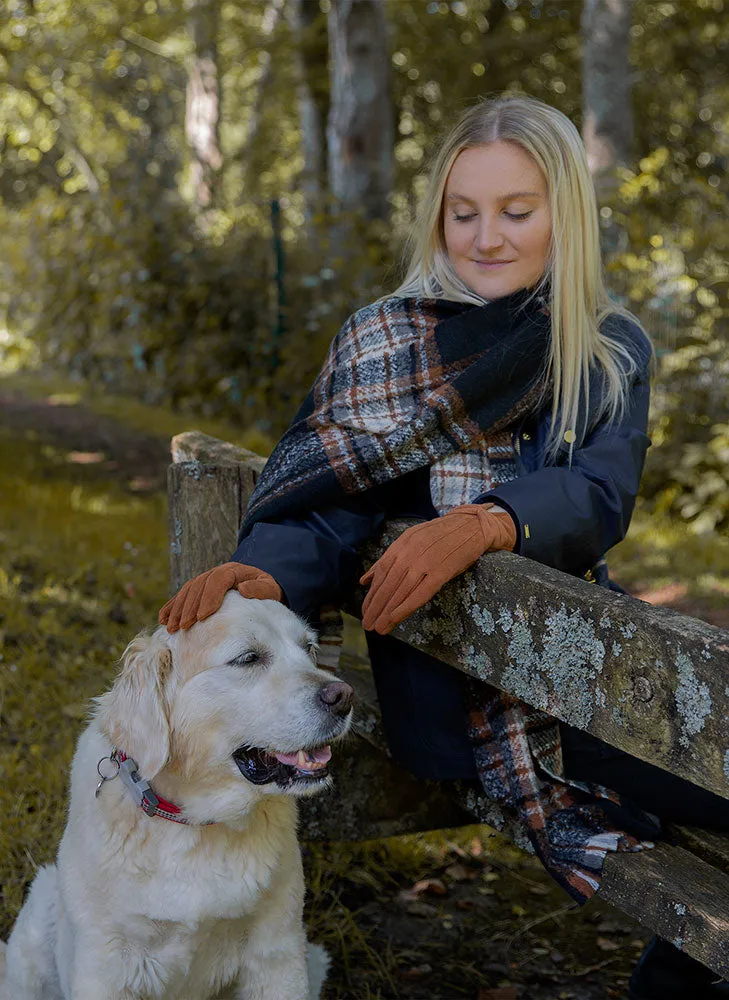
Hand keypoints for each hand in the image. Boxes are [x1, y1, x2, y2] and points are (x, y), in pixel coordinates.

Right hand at [159, 562, 282, 632]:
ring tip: (172, 628)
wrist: (263, 588)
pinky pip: (182, 595)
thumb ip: (260, 589)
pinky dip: (171, 606)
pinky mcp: (200, 589)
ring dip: (178, 609)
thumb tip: (243, 588)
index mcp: (234, 570)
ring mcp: (207, 579)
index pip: (218, 580)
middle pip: (198, 586)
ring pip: (187, 591)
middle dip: (189, 607)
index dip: (208, 598)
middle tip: (184, 627)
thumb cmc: (268, 593)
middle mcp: (218, 572)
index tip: (203, 617)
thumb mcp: (270, 589)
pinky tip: (163, 619)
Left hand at [359, 504, 515, 634]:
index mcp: (400, 545)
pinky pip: (421, 593)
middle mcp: (409, 553)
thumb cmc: (440, 535)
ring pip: (401, 591)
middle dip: (376, 607)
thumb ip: (387, 559)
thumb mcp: (410, 540)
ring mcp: (425, 562)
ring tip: (380, 628)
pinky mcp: (442, 571)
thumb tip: (364, 580)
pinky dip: (407, 606)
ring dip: (388, 612)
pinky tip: (396, 618)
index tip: (365, 611)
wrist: (471, 525)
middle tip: (368, 625)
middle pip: (388, 585)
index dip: (372, 595)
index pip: (381, 574)